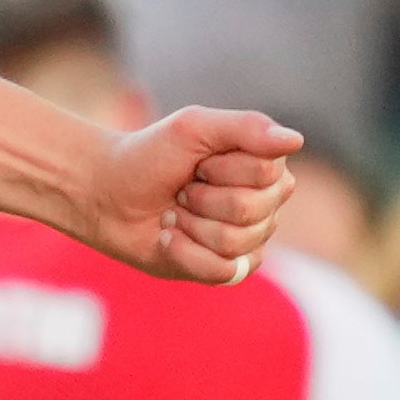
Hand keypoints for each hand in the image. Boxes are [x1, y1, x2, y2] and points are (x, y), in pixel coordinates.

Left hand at [69, 105, 296, 284]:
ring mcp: (247, 240)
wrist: (104, 194)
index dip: (222, 168)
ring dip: (190, 224)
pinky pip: (222, 271)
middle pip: (252, 211)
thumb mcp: (193, 128)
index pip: (267, 174)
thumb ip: (246, 127)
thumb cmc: (149, 155)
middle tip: (181, 189)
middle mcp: (266, 204)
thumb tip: (295, 140)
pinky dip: (183, 252)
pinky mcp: (224, 270)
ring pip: (235, 242)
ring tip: (174, 213)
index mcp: (266, 167)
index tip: (197, 161)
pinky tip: (167, 238)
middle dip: (202, 198)